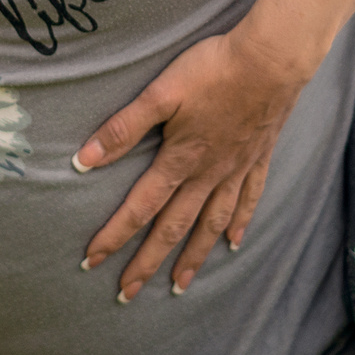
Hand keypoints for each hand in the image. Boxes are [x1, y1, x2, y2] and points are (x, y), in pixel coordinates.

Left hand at [73, 28, 312, 299]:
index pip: (139, 207)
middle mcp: (207, 175)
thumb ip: (122, 128)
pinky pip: (248, 202)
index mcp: (179, 160)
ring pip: (210, 225)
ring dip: (192, 257)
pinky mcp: (257, 159)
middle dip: (147, 262)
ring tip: (179, 286)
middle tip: (127, 294)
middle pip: (173, 228)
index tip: (92, 260)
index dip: (114, 235)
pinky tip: (234, 243)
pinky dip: (239, 225)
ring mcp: (236, 171)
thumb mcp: (159, 94)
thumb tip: (83, 160)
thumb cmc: (212, 70)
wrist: (270, 61)